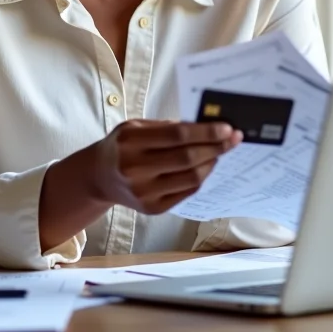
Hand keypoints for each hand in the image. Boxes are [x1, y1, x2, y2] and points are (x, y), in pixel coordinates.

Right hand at [90, 120, 242, 214]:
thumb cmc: (121, 145)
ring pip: (191, 178)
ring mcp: (144, 192)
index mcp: (131, 142)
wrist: (98, 177)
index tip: (227, 127)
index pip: (177, 136)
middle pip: (187, 158)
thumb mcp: (135, 126)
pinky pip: (187, 191)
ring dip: (212, 162)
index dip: (206, 132)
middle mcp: (136, 170)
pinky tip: (208, 164)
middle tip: (234, 138)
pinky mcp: (152, 208)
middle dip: (216, 147)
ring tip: (222, 150)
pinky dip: (202, 176)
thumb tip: (204, 124)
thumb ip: (166, 125)